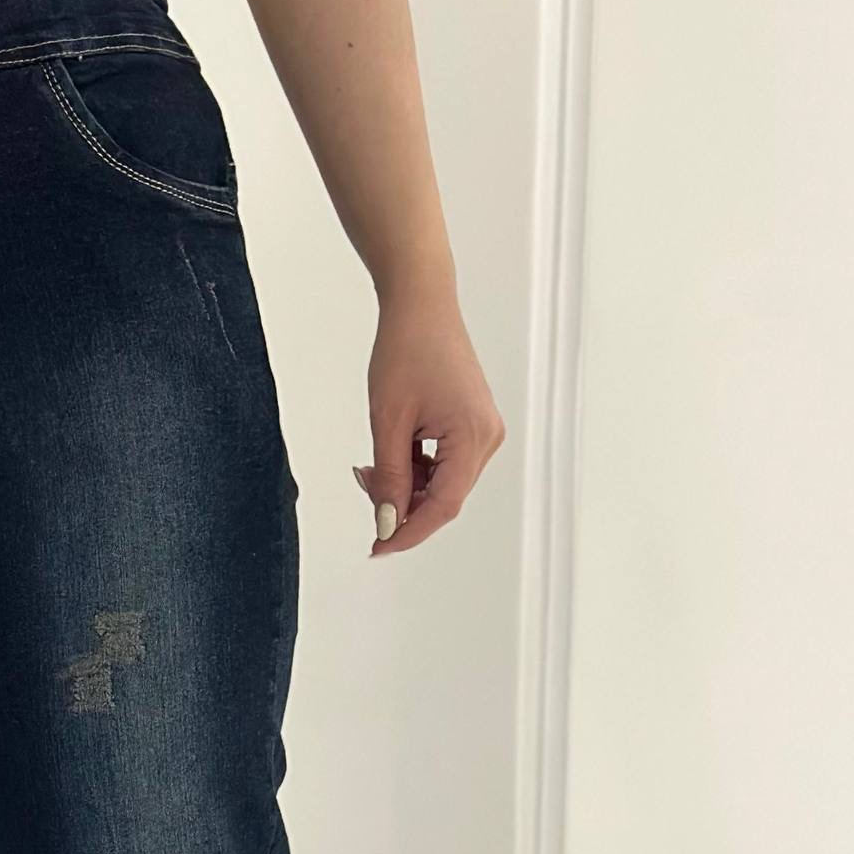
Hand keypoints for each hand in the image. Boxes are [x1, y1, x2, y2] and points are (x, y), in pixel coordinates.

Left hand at [353, 289, 504, 557]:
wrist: (421, 305)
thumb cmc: (405, 350)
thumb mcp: (388, 422)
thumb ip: (389, 478)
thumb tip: (387, 523)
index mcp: (473, 437)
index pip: (443, 506)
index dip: (408, 532)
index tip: (378, 548)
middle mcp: (487, 438)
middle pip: (443, 497)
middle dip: (401, 504)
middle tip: (365, 488)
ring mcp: (483, 431)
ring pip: (441, 483)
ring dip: (404, 485)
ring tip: (371, 466)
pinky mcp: (472, 424)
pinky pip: (443, 463)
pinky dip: (414, 468)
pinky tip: (388, 456)